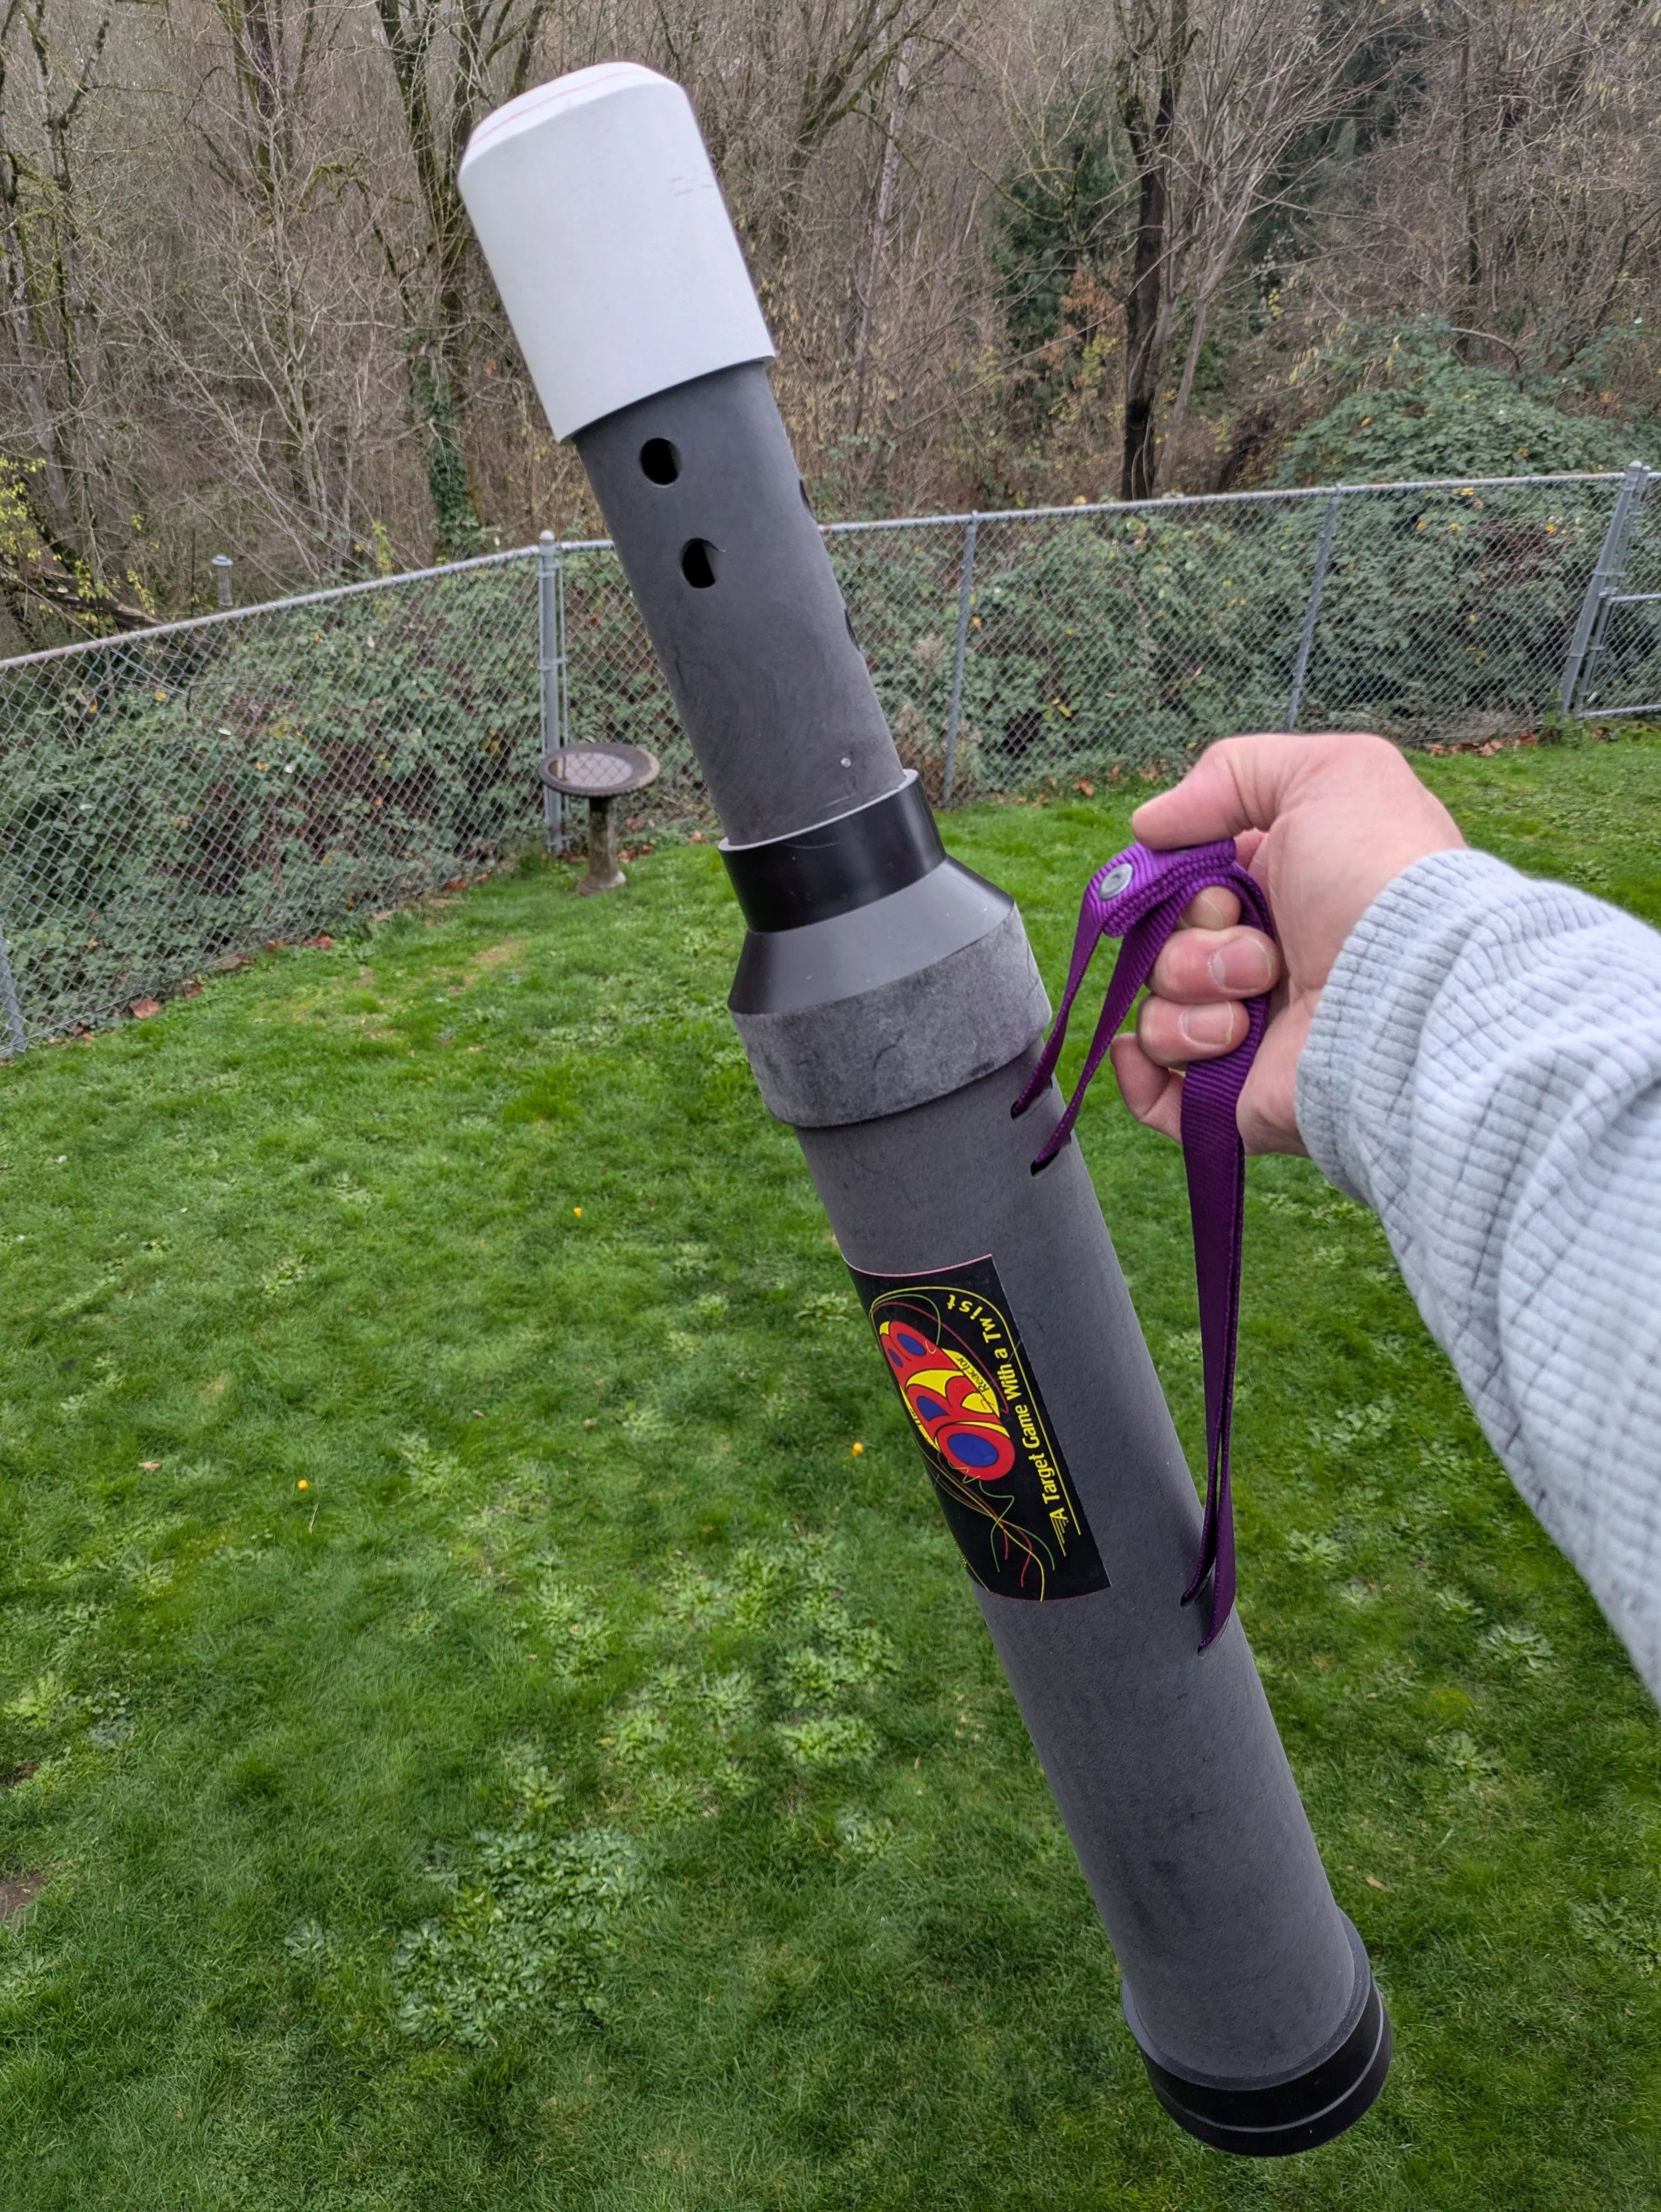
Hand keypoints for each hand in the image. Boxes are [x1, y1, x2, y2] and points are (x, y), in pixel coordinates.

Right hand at [1108, 732, 1463, 1152]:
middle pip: (1165, 950)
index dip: (1184, 884)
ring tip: (1255, 1005)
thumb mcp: (1328, 774)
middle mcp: (1267, 966)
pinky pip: (1155, 1093)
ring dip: (1190, 998)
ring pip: (1158, 1014)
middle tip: (1261, 950)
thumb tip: (1149, 825)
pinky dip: (1143, 1073)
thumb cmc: (1380, 879)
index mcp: (1282, 897)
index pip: (1187, 889)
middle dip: (1195, 944)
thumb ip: (1233, 771)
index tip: (1222, 886)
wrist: (1412, 990)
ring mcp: (1251, 1036)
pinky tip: (1153, 1051)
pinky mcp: (1238, 1098)